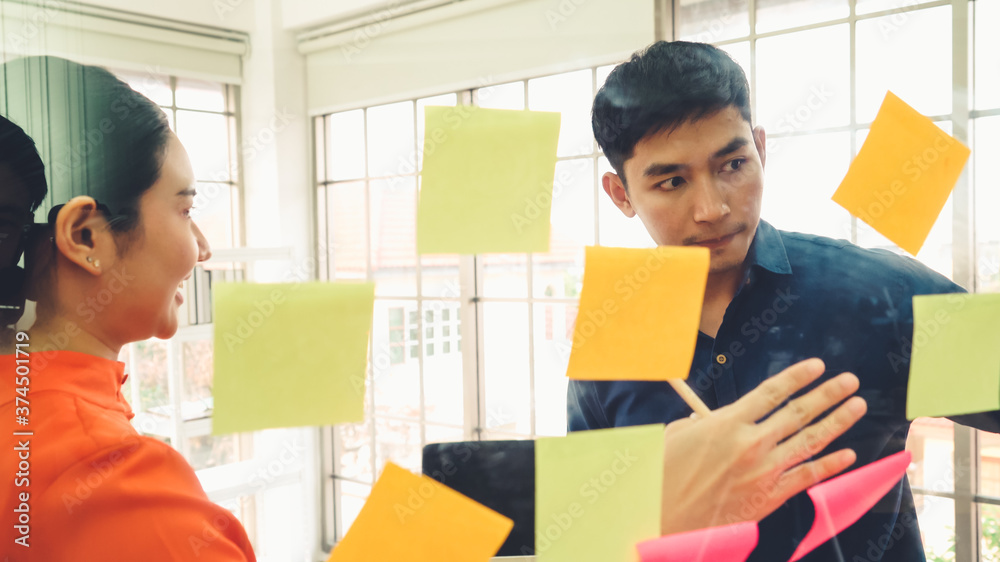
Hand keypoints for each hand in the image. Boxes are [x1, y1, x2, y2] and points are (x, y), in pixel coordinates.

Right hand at [660, 358, 866, 534]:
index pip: (771, 393)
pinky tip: (848, 454)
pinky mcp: (768, 497)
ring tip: (856, 407)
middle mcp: (750, 444)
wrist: (663, 517)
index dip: (798, 377)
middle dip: (828, 394)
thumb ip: (704, 421)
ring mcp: (763, 472)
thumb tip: (715, 417)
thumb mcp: (678, 435)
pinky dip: (829, 465)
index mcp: (726, 423)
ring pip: (809, 442)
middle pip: (798, 413)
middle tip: (850, 381)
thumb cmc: (664, 474)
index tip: (819, 365)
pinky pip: (806, 477)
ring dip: (837, 422)